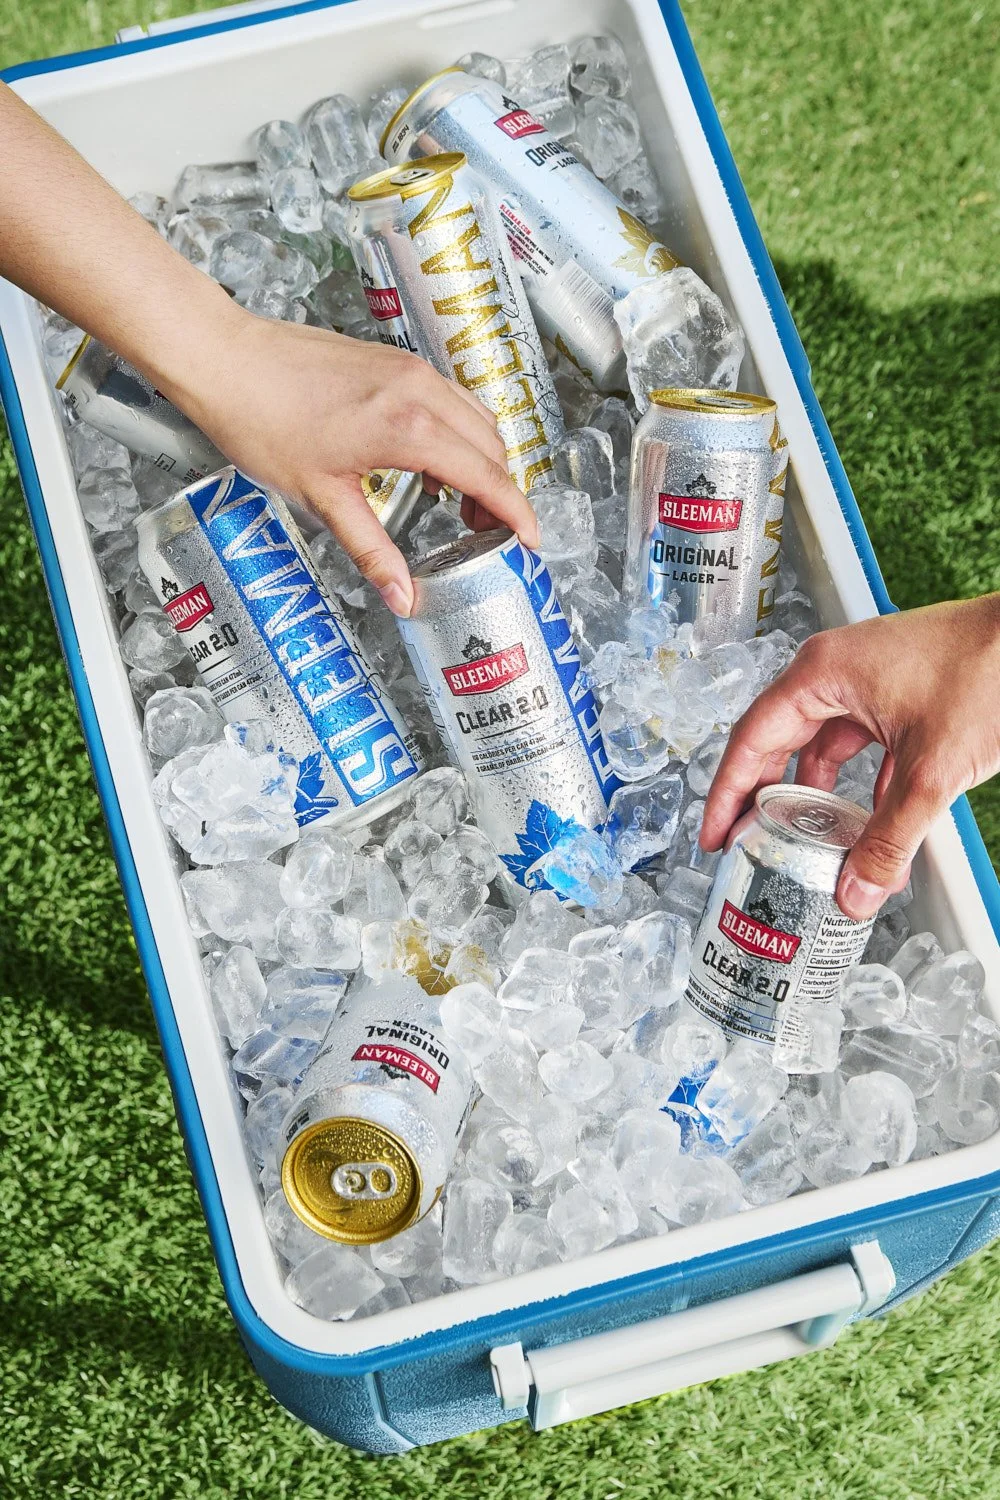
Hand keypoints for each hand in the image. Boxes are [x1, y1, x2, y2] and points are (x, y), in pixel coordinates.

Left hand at [0, 83, 536, 616]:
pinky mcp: (392, 360)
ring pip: (474, 418)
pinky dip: (455, 434)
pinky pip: (448, 399)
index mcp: (410, 428)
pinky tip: (426, 464)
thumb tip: (403, 597)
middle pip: (492, 446)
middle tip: (484, 533)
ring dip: (480, 460)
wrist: (224, 358)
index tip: (528, 540)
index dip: (515, 512)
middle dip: (499, 491)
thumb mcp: (321, 499)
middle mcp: (420, 391)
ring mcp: (408, 369)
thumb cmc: (262, 420)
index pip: (487, 475)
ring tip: (458, 504)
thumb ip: (371, 550)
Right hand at [700, 596, 999, 919]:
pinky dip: (859, 785)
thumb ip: (891, 838)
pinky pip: (861, 746)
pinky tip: (865, 823)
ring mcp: (867, 681)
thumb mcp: (932, 769)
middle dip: (764, 799)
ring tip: (803, 841)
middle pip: (778, 744)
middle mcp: (834, 672)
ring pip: (822, 747)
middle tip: (746, 845)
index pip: (751, 741)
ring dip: (815, 796)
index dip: (728, 794)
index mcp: (820, 673)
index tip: (715, 834)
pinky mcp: (898, 693)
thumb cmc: (990, 667)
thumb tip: (857, 890)